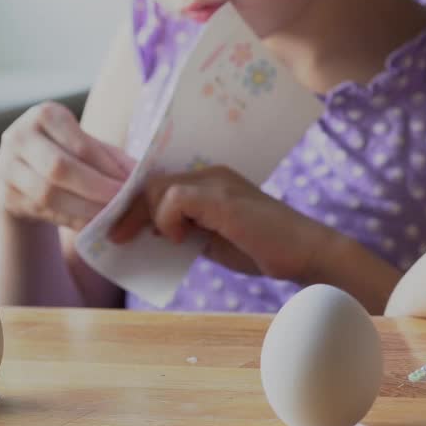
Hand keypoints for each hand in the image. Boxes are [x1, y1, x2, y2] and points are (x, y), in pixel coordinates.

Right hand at [0, 101, 135, 230]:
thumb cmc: (67, 153)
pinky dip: (71, 220)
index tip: (130, 184)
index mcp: (44, 115)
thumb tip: (141, 174)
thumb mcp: (89, 147)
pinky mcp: (5, 195)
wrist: (24, 174)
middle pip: (59, 168)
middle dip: (95, 188)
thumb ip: (113, 158)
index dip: (106, 167)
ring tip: (111, 216)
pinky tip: (92, 225)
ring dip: (84, 208)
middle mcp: (18, 137)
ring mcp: (5, 167)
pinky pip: (42, 211)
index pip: (80, 144)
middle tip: (123, 202)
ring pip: (47, 193)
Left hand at [109, 166, 331, 280]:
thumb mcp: (213, 238)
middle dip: (130, 211)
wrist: (305, 253)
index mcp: (211, 180)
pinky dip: (168, 221)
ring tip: (161, 241)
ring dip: (148, 217)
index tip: (123, 231)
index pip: (160, 181)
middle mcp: (212, 173)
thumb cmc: (264, 249)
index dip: (136, 204)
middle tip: (120, 239)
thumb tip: (148, 232)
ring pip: (157, 187)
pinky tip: (179, 239)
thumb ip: (186, 229)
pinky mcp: (221, 199)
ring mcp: (218, 183)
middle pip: (151, 181)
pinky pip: (174, 199)